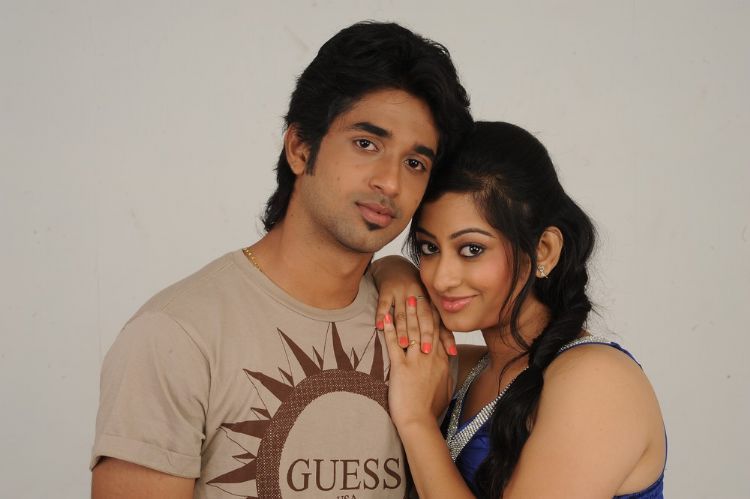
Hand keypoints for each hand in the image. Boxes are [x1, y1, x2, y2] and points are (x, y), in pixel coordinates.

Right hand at [371, 255, 456, 355]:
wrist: (395, 267)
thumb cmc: (414, 291)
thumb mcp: (426, 302)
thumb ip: (438, 324)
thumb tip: (453, 351)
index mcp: (428, 298)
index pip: (435, 319)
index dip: (438, 335)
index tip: (443, 351)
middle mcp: (417, 294)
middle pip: (420, 317)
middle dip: (423, 335)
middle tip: (424, 351)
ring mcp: (401, 291)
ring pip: (402, 313)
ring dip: (402, 330)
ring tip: (403, 345)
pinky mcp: (386, 289)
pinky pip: (383, 304)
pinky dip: (381, 315)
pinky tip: (380, 326)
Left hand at [382, 303, 452, 429]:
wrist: (419, 422)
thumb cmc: (430, 410)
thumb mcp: (444, 390)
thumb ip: (446, 376)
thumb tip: (448, 368)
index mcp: (441, 362)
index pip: (439, 334)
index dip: (436, 318)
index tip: (433, 305)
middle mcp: (430, 357)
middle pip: (427, 327)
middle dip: (423, 310)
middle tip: (419, 294)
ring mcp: (416, 361)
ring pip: (413, 331)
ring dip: (408, 314)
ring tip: (406, 299)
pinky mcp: (401, 367)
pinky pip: (394, 344)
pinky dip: (389, 329)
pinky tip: (385, 318)